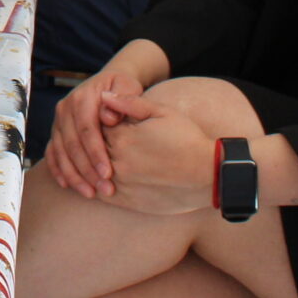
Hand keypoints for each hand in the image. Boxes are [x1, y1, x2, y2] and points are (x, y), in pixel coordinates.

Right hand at [45, 66, 147, 197]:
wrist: (108, 83)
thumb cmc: (122, 87)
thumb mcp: (128, 86)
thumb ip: (123, 98)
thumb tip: (108, 117)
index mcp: (82, 98)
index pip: (87, 129)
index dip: (96, 153)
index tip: (108, 173)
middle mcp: (65, 109)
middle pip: (72, 144)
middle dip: (87, 170)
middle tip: (105, 190)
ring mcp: (58, 122)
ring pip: (60, 152)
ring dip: (74, 175)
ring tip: (91, 193)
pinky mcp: (56, 132)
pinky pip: (52, 153)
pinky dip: (58, 170)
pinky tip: (68, 185)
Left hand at [99, 90, 221, 215]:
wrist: (208, 174)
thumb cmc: (187, 139)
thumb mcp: (162, 112)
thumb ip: (130, 102)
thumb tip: (103, 96)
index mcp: (122, 137)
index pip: (95, 126)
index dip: (99, 122)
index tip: (105, 121)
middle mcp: (116, 161)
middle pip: (91, 149)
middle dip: (92, 144)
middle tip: (96, 140)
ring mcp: (120, 183)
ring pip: (92, 172)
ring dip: (90, 166)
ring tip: (93, 160)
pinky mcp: (126, 201)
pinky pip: (99, 194)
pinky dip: (93, 186)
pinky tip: (96, 181)